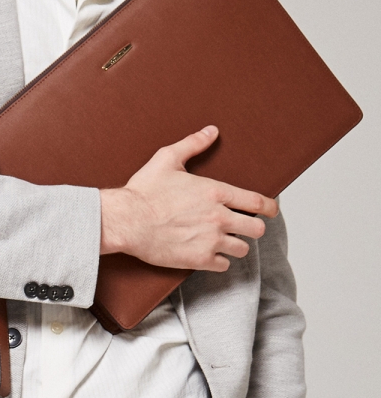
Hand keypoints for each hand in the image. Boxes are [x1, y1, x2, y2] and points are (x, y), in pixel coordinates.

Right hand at [99, 126, 277, 271]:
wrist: (127, 220)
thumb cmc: (145, 190)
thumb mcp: (167, 158)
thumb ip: (193, 144)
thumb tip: (211, 131)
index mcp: (216, 192)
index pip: (258, 202)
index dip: (270, 207)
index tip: (271, 210)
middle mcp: (219, 217)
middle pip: (257, 229)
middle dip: (252, 227)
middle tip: (243, 226)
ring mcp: (211, 240)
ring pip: (242, 249)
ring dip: (235, 245)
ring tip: (223, 241)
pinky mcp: (199, 260)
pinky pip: (223, 266)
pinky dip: (218, 261)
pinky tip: (208, 253)